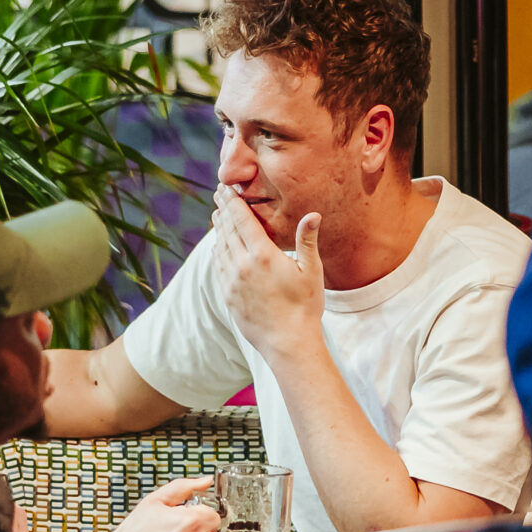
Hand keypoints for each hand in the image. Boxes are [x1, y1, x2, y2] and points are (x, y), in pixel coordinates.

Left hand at [212, 185, 324, 362]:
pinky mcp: (228, 296)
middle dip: (223, 209)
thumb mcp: (311, 272)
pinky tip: (219, 246)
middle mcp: (242, 265)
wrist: (288, 343)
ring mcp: (231, 282)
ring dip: (218, 228)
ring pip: (220, 247)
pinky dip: (217, 251)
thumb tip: (313, 214)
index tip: (225, 188)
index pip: (242, 220)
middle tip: (219, 194)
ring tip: (218, 215)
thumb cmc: (304, 307)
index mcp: (262, 255)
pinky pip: (218, 266)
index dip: (232, 202)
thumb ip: (307, 241)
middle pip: (227, 229)